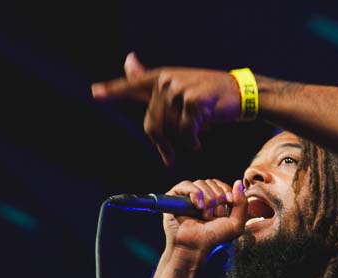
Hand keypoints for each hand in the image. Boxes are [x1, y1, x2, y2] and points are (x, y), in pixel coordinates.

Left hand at [90, 52, 243, 166]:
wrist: (241, 93)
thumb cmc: (208, 95)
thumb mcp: (180, 87)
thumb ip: (152, 82)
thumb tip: (129, 60)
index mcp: (162, 77)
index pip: (133, 84)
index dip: (114, 90)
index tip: (96, 93)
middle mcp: (167, 80)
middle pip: (152, 123)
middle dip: (162, 143)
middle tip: (170, 157)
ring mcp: (179, 89)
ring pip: (169, 130)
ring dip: (182, 141)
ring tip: (195, 139)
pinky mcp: (192, 102)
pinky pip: (185, 133)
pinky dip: (192, 142)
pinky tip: (200, 142)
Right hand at [162, 178, 248, 260]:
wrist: (195, 245)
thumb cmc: (214, 237)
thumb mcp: (236, 224)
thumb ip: (242, 203)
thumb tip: (238, 182)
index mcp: (216, 201)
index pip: (222, 185)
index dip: (226, 193)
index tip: (227, 206)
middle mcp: (202, 197)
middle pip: (213, 182)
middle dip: (217, 198)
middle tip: (215, 215)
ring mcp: (189, 196)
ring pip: (201, 183)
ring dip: (207, 199)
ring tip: (205, 215)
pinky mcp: (176, 197)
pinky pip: (187, 184)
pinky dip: (194, 193)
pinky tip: (197, 206)